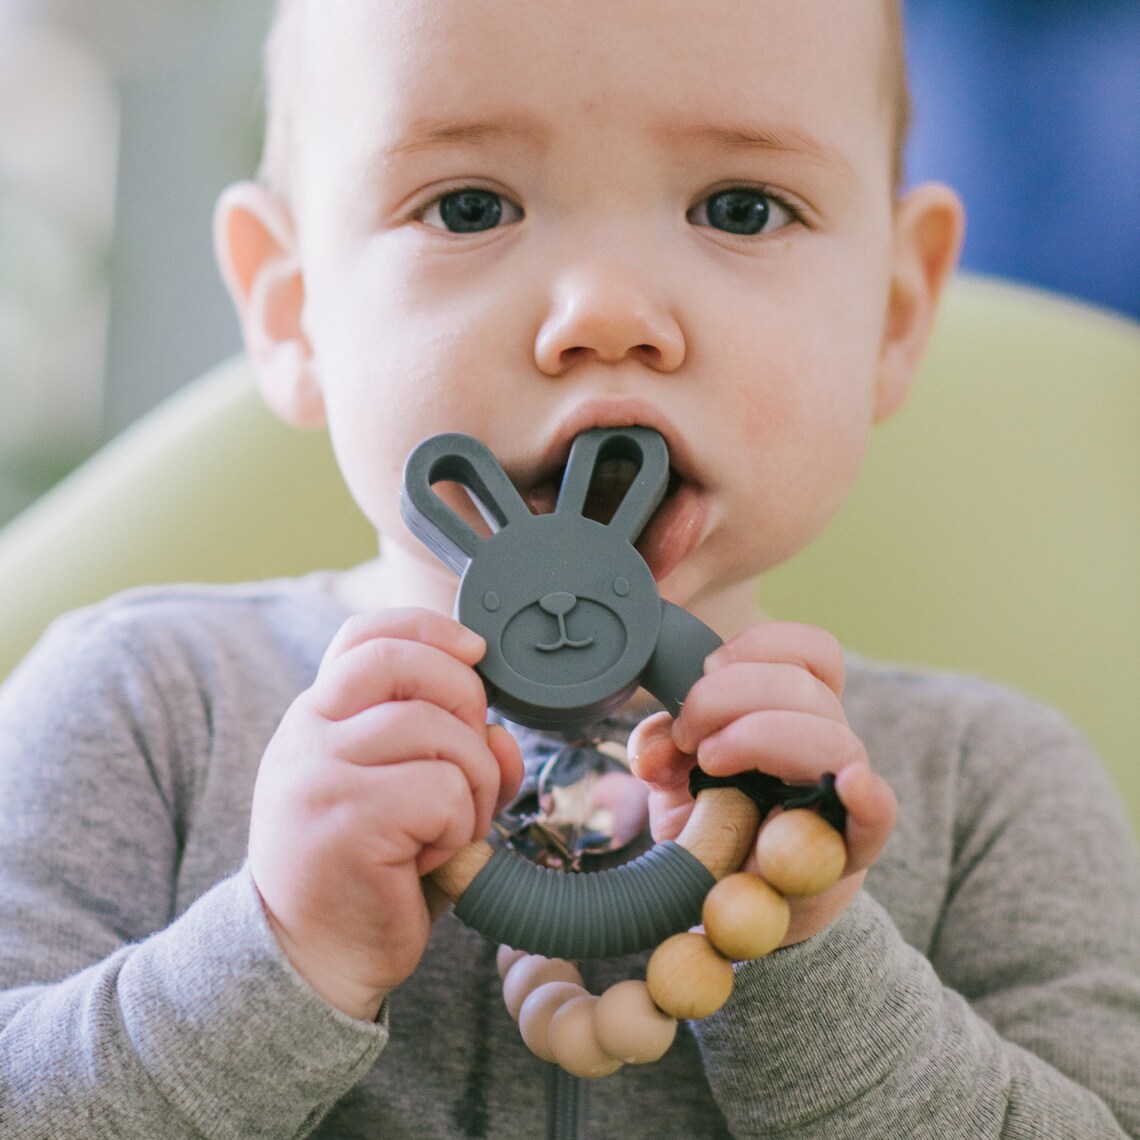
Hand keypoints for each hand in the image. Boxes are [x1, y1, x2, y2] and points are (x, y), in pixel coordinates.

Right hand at [249, 609, 522, 1019]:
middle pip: (409, 667)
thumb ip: (456, 758)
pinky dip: (458, 827)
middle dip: (468, 705)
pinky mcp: (346, 819)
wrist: (308, 965)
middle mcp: (306, 734)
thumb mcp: (410, 802)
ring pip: (441, 732)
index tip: (475, 649)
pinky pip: (442, 790)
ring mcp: (319, 774)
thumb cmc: (367, 876)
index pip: (365, 636)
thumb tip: (504, 736)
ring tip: (449, 832)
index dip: (428, 628)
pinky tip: (429, 860)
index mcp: (316, 718)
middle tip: (470, 769)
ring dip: (473, 785)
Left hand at [629, 620, 895, 946]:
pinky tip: (851, 785)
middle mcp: (827, 743)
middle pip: (806, 688)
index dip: (761, 645)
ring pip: (832, 738)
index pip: (810, 652)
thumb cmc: (713, 827)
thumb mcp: (676, 777)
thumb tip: (654, 751)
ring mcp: (843, 795)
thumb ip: (662, 747)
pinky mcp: (851, 850)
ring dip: (761, 735)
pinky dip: (868, 797)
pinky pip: (878, 818)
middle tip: (688, 733)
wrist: (728, 911)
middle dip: (729, 694)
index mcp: (794, 712)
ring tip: (710, 762)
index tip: (706, 666)